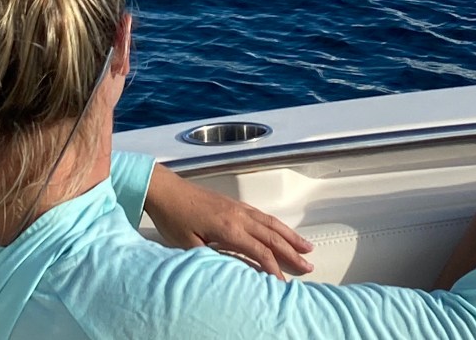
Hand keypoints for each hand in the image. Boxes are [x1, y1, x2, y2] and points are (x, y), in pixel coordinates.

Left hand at [144, 165, 313, 279]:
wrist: (166, 190)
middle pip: (271, 235)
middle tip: (309, 264)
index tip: (283, 284)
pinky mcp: (232, 203)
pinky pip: (261, 214)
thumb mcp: (189, 246)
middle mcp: (238, 215)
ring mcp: (237, 207)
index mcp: (229, 228)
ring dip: (289, 235)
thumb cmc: (174, 218)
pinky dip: (275, 224)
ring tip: (305, 246)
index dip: (274, 269)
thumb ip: (213, 259)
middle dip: (291, 251)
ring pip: (270, 222)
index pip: (260, 252)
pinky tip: (279, 230)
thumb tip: (233, 273)